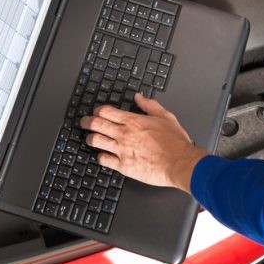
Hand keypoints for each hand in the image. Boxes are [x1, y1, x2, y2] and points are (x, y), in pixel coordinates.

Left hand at [80, 93, 206, 193]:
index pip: (106, 111)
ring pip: (95, 141)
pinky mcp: (123, 166)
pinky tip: (103, 155)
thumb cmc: (175, 143)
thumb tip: (139, 97)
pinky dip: (100, 156)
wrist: (180, 163)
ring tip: (90, 138)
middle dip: (86, 122)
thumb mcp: (165, 116)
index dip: (97, 110)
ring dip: (90, 138)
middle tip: (84, 123)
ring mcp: (122, 150)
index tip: (97, 112)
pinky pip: (103, 159)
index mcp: (133, 121)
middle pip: (95, 124)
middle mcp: (124, 134)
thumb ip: (150, 105)